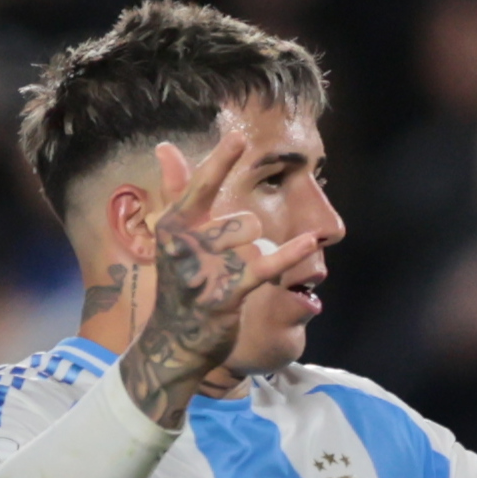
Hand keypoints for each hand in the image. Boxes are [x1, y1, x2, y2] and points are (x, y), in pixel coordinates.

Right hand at [119, 128, 322, 427]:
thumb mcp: (174, 234)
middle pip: (239, 220)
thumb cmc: (181, 281)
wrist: (175, 339)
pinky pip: (265, 266)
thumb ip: (176, 190)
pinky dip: (290, 254)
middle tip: (231, 259)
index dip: (221, 161)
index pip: (200, 186)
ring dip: (258, 255)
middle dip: (248, 235)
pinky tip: (312, 241)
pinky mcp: (226, 293)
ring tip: (237, 274)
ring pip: (252, 241)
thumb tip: (164, 147)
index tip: (239, 138)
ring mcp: (204, 270)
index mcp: (172, 224)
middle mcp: (184, 244)